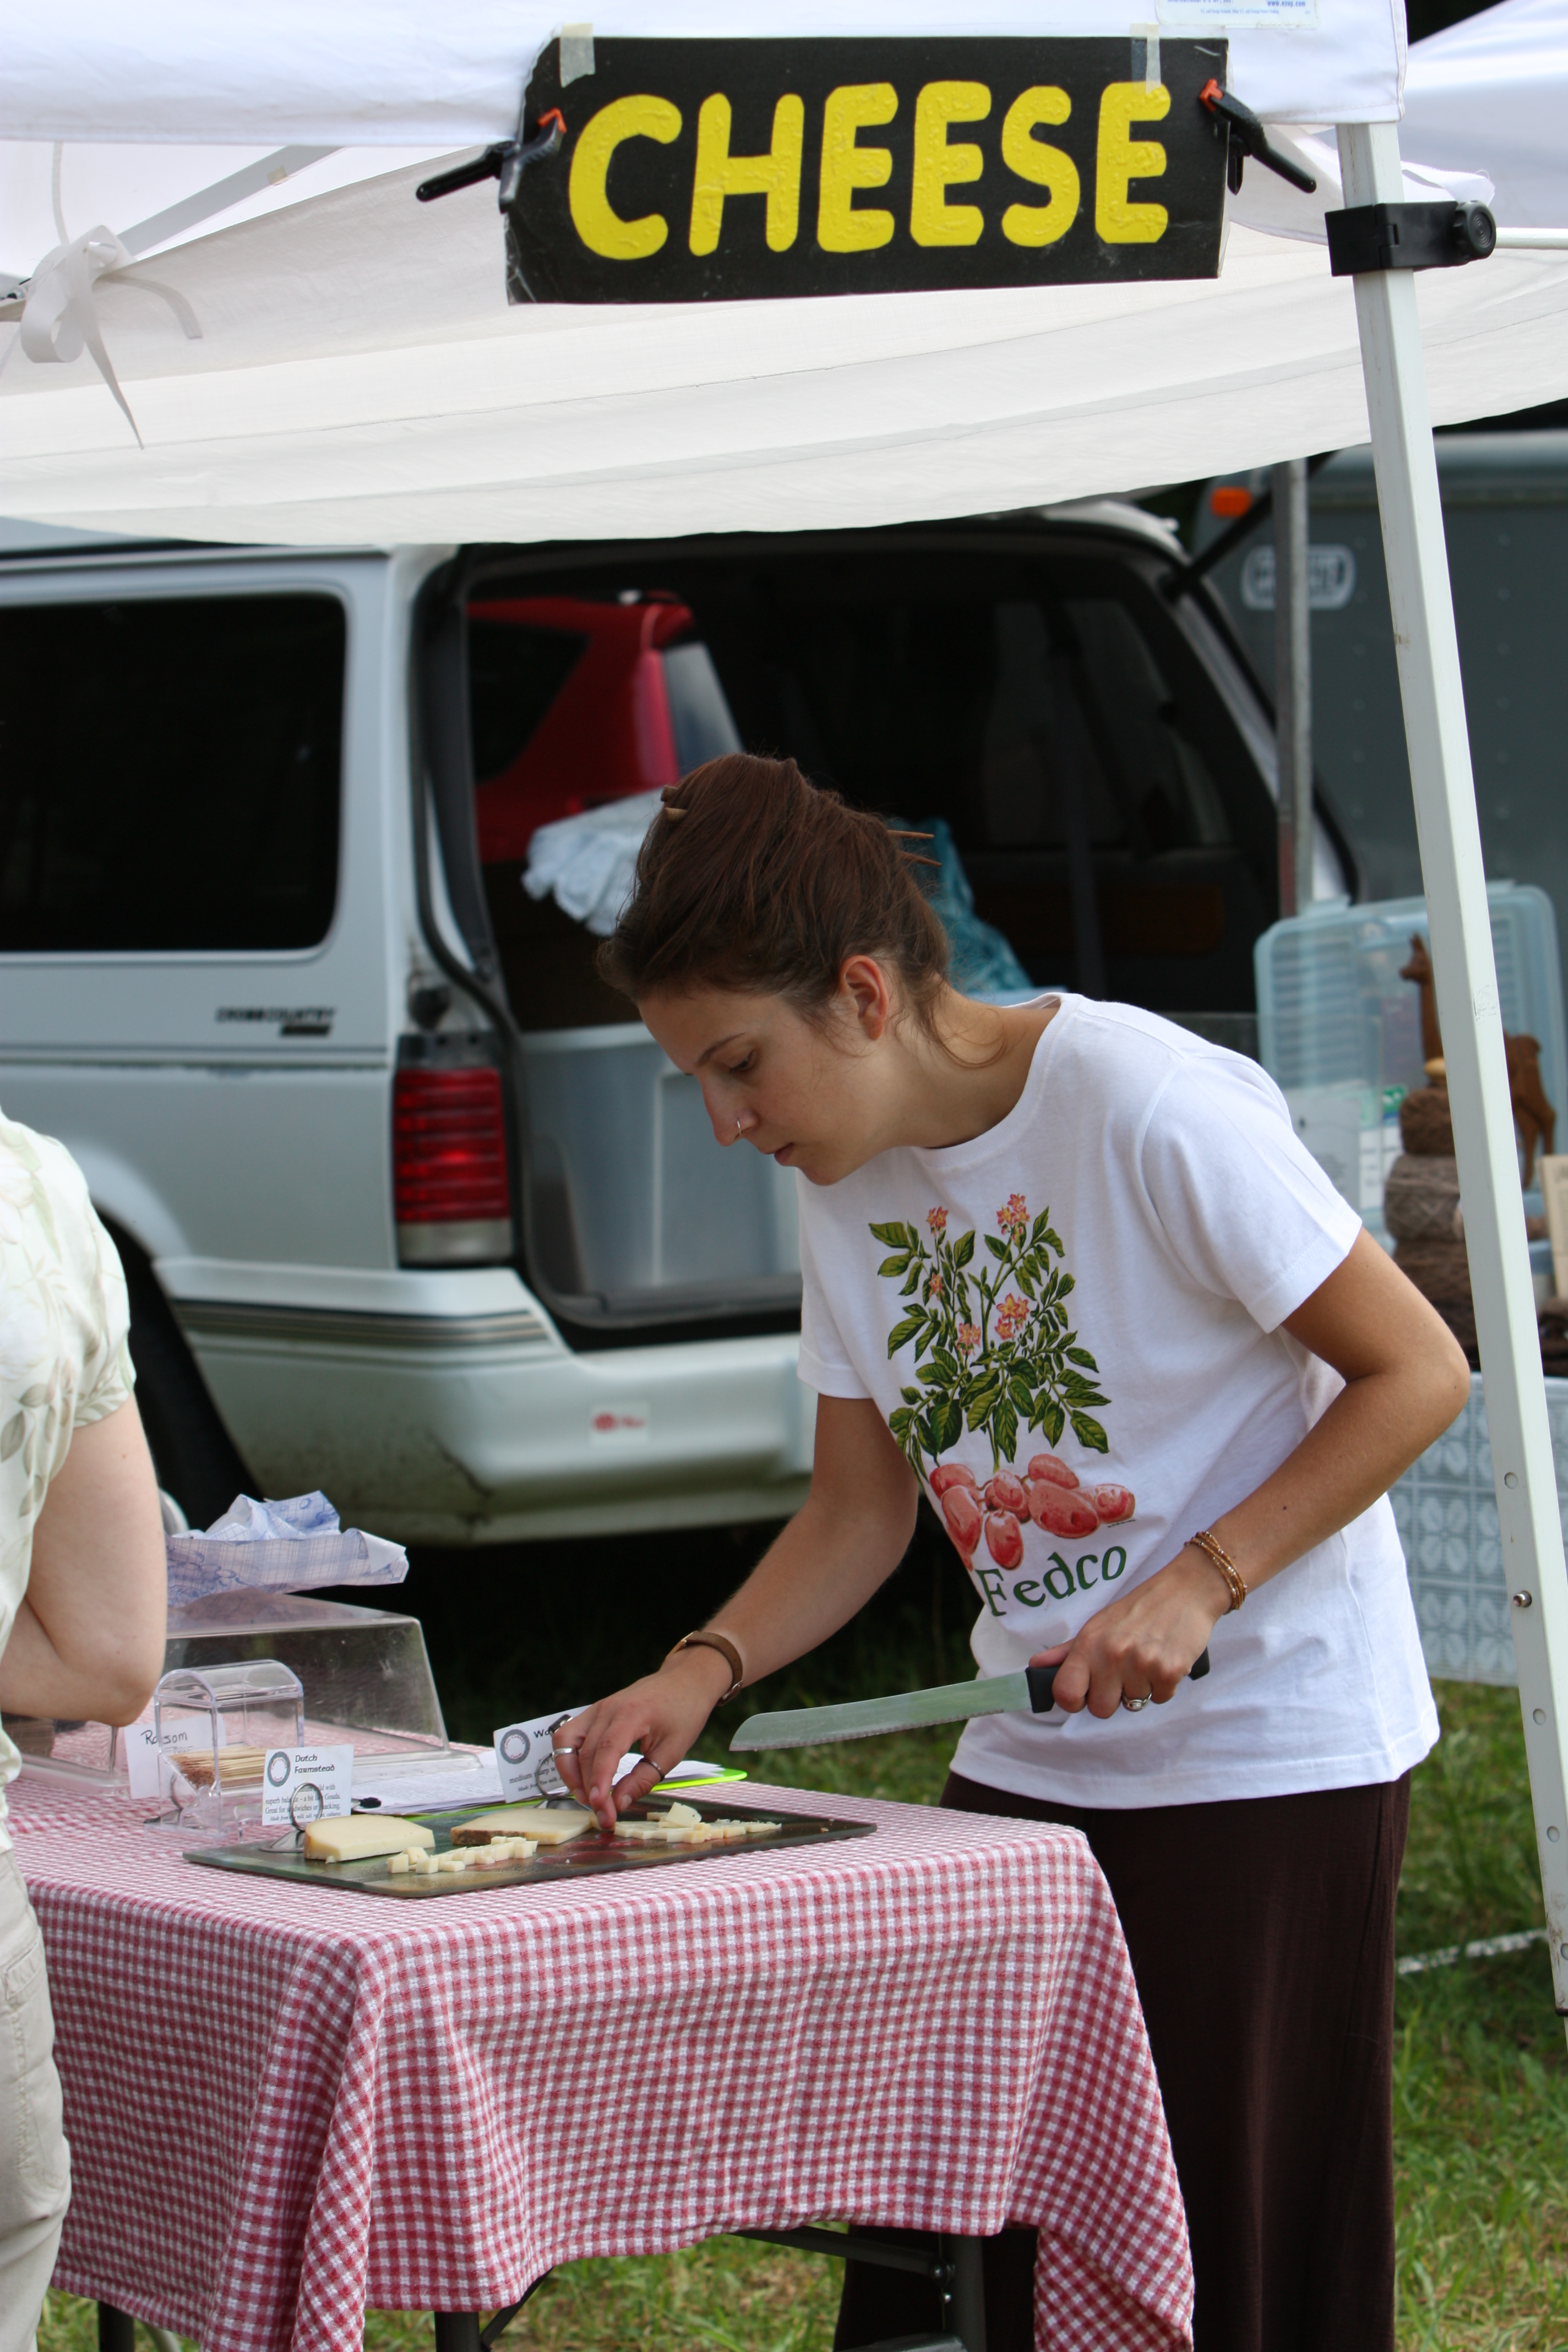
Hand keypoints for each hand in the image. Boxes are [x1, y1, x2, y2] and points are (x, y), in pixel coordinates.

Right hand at [551, 1646, 732, 1828]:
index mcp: (631, 1714)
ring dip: (570, 1772)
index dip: (599, 1781)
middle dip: (588, 1788)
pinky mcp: (594, 1712)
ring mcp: (597, 1708)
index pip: (606, 1750)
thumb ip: (643, 1779)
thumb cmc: (684, 1712)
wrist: (685, 1680)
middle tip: (602, 1815)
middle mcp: (607, 1709)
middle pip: (584, 1752)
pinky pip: (570, 1735)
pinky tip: (583, 1776)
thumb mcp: (673, 1751)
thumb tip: (618, 1803)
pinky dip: (570, 1758)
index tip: (600, 1806)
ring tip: (587, 1796)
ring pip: (566, 1742)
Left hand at [1031, 1547, 1227, 1718]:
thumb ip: (1067, 1651)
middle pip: (1101, 1710)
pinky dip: (1163, 1685)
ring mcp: (1142, 1665)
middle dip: (1111, 1697)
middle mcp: (1113, 1655)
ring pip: (1134, 1705)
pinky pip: (1160, 1698)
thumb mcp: (1098, 1625)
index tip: (1084, 1693)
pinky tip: (1163, 1661)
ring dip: (1140, 1688)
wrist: (1185, 1592)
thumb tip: (1036, 1667)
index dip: (1073, 1700)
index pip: (1065, 1693)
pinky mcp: (1170, 1672)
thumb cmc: (1138, 1610)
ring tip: (1146, 1660)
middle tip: (1123, 1673)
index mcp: (1090, 1643)